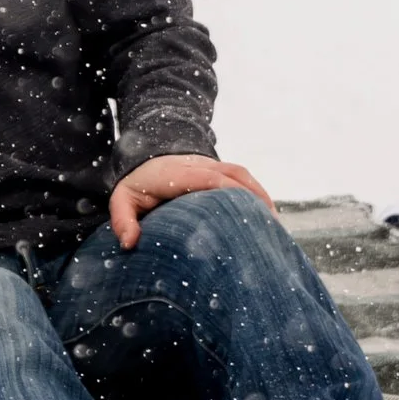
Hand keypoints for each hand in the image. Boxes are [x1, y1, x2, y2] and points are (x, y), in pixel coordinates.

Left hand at [108, 153, 274, 249]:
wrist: (145, 156)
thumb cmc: (137, 185)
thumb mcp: (122, 199)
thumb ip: (122, 219)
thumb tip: (130, 243)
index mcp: (177, 173)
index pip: (208, 178)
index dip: (229, 192)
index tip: (247, 213)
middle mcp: (199, 165)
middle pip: (233, 174)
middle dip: (253, 198)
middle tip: (270, 229)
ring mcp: (211, 164)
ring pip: (242, 174)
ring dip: (260, 195)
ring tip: (275, 226)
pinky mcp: (219, 169)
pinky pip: (242, 177)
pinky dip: (257, 193)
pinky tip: (268, 216)